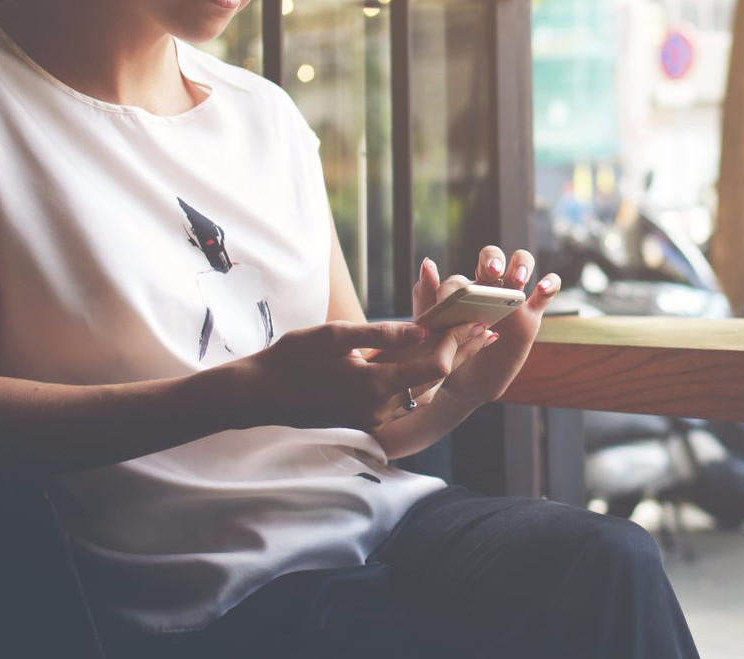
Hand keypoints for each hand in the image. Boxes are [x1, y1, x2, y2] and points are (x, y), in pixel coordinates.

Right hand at [226, 319, 484, 430]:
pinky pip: (398, 395)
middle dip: (460, 351)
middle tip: (486, 329)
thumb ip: (380, 333)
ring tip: (466, 336)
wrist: (257, 395)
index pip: (432, 366)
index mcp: (374, 385)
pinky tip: (427, 354)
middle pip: (432, 379)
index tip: (476, 323)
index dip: (458, 343)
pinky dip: (415, 374)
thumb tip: (422, 329)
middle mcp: (379, 408)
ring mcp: (372, 418)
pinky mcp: (364, 419)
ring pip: (417, 388)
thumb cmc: (292, 359)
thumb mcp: (334, 336)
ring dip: (440, 363)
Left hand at [412, 245, 560, 407]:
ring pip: (522, 263)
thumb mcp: (431, 331)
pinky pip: (547, 293)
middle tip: (491, 272)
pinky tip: (542, 288)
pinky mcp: (531, 315)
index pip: (460, 278)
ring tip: (517, 279)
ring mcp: (512, 299)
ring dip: (521, 265)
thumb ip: (427, 299)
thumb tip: (428, 263)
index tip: (450, 301)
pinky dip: (551, 284)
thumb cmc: (447, 355)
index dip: (456, 287)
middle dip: (492, 258)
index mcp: (461, 290)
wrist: (466, 385)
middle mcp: (488, 287)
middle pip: (493, 256)